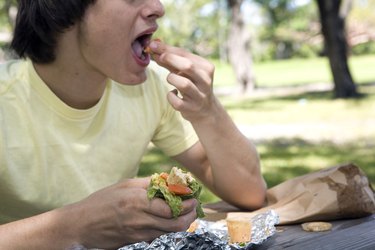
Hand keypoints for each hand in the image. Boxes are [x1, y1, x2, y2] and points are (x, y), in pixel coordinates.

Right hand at [69, 178, 197, 248]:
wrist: (80, 225)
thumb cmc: (101, 201)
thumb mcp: (124, 185)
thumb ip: (148, 184)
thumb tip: (168, 180)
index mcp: (137, 201)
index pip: (172, 207)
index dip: (187, 204)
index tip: (194, 198)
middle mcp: (140, 219)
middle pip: (176, 224)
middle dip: (190, 216)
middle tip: (194, 207)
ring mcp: (138, 234)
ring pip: (170, 232)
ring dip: (182, 223)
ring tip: (186, 213)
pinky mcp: (135, 242)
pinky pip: (158, 236)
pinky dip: (168, 228)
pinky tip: (168, 220)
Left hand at [149, 40, 216, 122]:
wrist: (205, 109)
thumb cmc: (192, 85)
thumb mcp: (185, 71)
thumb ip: (171, 61)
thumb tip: (154, 48)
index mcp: (206, 68)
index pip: (186, 54)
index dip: (168, 49)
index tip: (153, 45)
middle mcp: (205, 81)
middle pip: (187, 66)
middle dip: (170, 59)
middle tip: (158, 57)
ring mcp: (200, 96)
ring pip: (183, 84)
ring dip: (171, 78)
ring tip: (171, 79)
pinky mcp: (192, 108)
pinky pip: (177, 101)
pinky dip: (171, 96)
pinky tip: (173, 93)